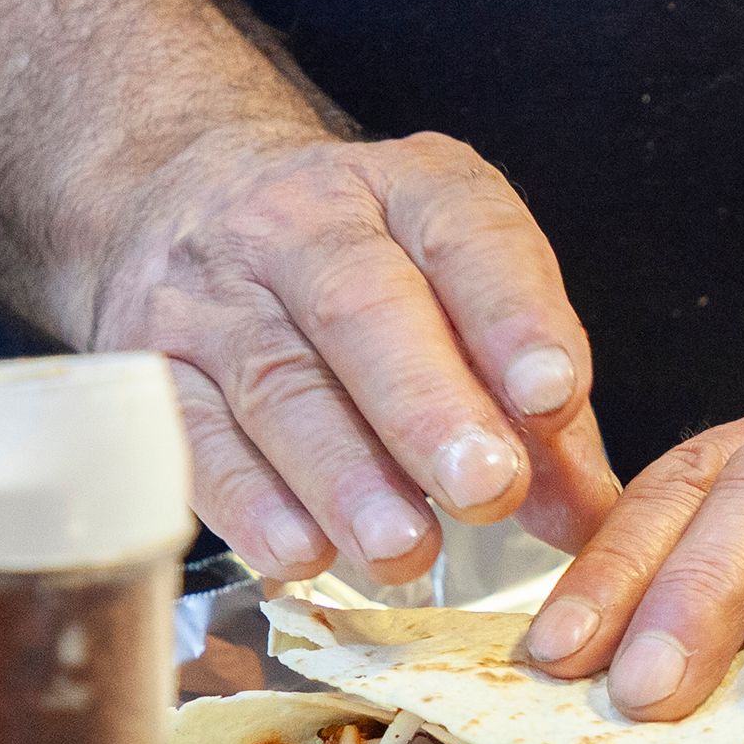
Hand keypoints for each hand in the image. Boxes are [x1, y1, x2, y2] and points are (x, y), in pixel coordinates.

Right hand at [86, 131, 618, 580]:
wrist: (181, 203)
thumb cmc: (362, 271)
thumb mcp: (460, 296)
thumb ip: (535, 410)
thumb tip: (595, 518)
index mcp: (407, 190)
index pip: (467, 235)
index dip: (513, 314)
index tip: (555, 393)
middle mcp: (302, 223)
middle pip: (362, 309)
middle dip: (429, 406)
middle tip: (486, 487)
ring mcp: (213, 292)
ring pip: (277, 382)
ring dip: (345, 475)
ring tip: (405, 548)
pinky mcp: (148, 365)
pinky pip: (195, 437)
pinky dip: (250, 502)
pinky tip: (302, 553)